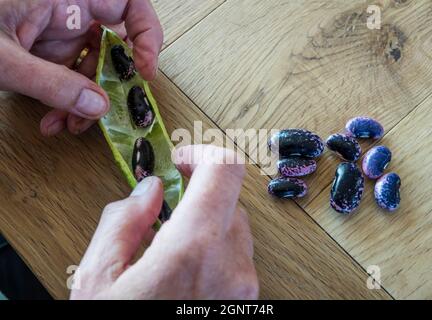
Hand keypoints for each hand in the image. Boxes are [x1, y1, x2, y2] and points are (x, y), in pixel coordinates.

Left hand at [0, 0, 162, 135]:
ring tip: (70, 124)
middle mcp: (65, 10)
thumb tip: (97, 106)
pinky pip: (68, 77)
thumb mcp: (2, 58)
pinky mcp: (42, 50)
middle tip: (108, 109)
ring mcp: (54, 31)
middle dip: (111, 82)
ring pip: (90, 67)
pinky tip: (54, 120)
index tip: (144, 68)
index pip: (127, 2)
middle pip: (112, 43)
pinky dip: (65, 102)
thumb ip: (52, 84)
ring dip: (85, 101)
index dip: (147, 33)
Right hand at [70, 145, 258, 299]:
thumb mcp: (98, 279)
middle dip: (199, 195)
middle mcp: (231, 267)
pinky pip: (236, 259)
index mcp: (193, 249)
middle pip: (229, 200)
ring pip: (234, 230)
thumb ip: (123, 222)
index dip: (203, 154)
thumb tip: (149, 192)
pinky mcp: (247, 303)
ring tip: (171, 246)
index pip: (225, 170)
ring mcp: (245, 289)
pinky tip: (184, 271)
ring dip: (205, 225)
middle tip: (170, 203)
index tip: (184, 159)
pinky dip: (213, 251)